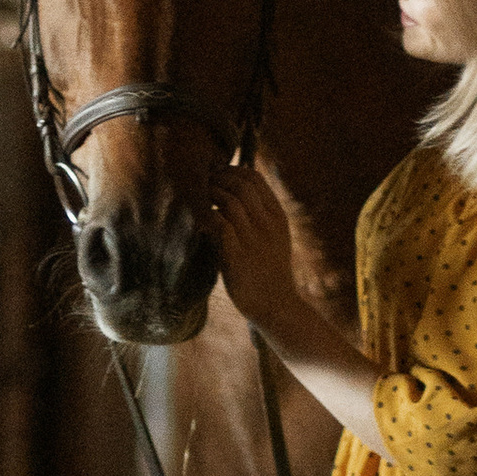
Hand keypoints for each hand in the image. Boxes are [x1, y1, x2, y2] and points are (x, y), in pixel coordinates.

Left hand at [210, 162, 302, 332]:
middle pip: (240, 185)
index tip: (216, 175)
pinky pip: (219, 226)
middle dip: (216, 180)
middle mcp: (267, 225)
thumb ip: (260, 214)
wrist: (276, 304)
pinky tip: (199, 223)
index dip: (230, 171)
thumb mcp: (274, 237)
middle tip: (202, 185)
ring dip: (210, 197)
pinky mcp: (237, 257)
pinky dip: (206, 218)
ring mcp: (253, 241)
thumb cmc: (269, 269)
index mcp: (277, 216)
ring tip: (199, 201)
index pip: (254, 178)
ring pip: (229, 202)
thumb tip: (232, 192)